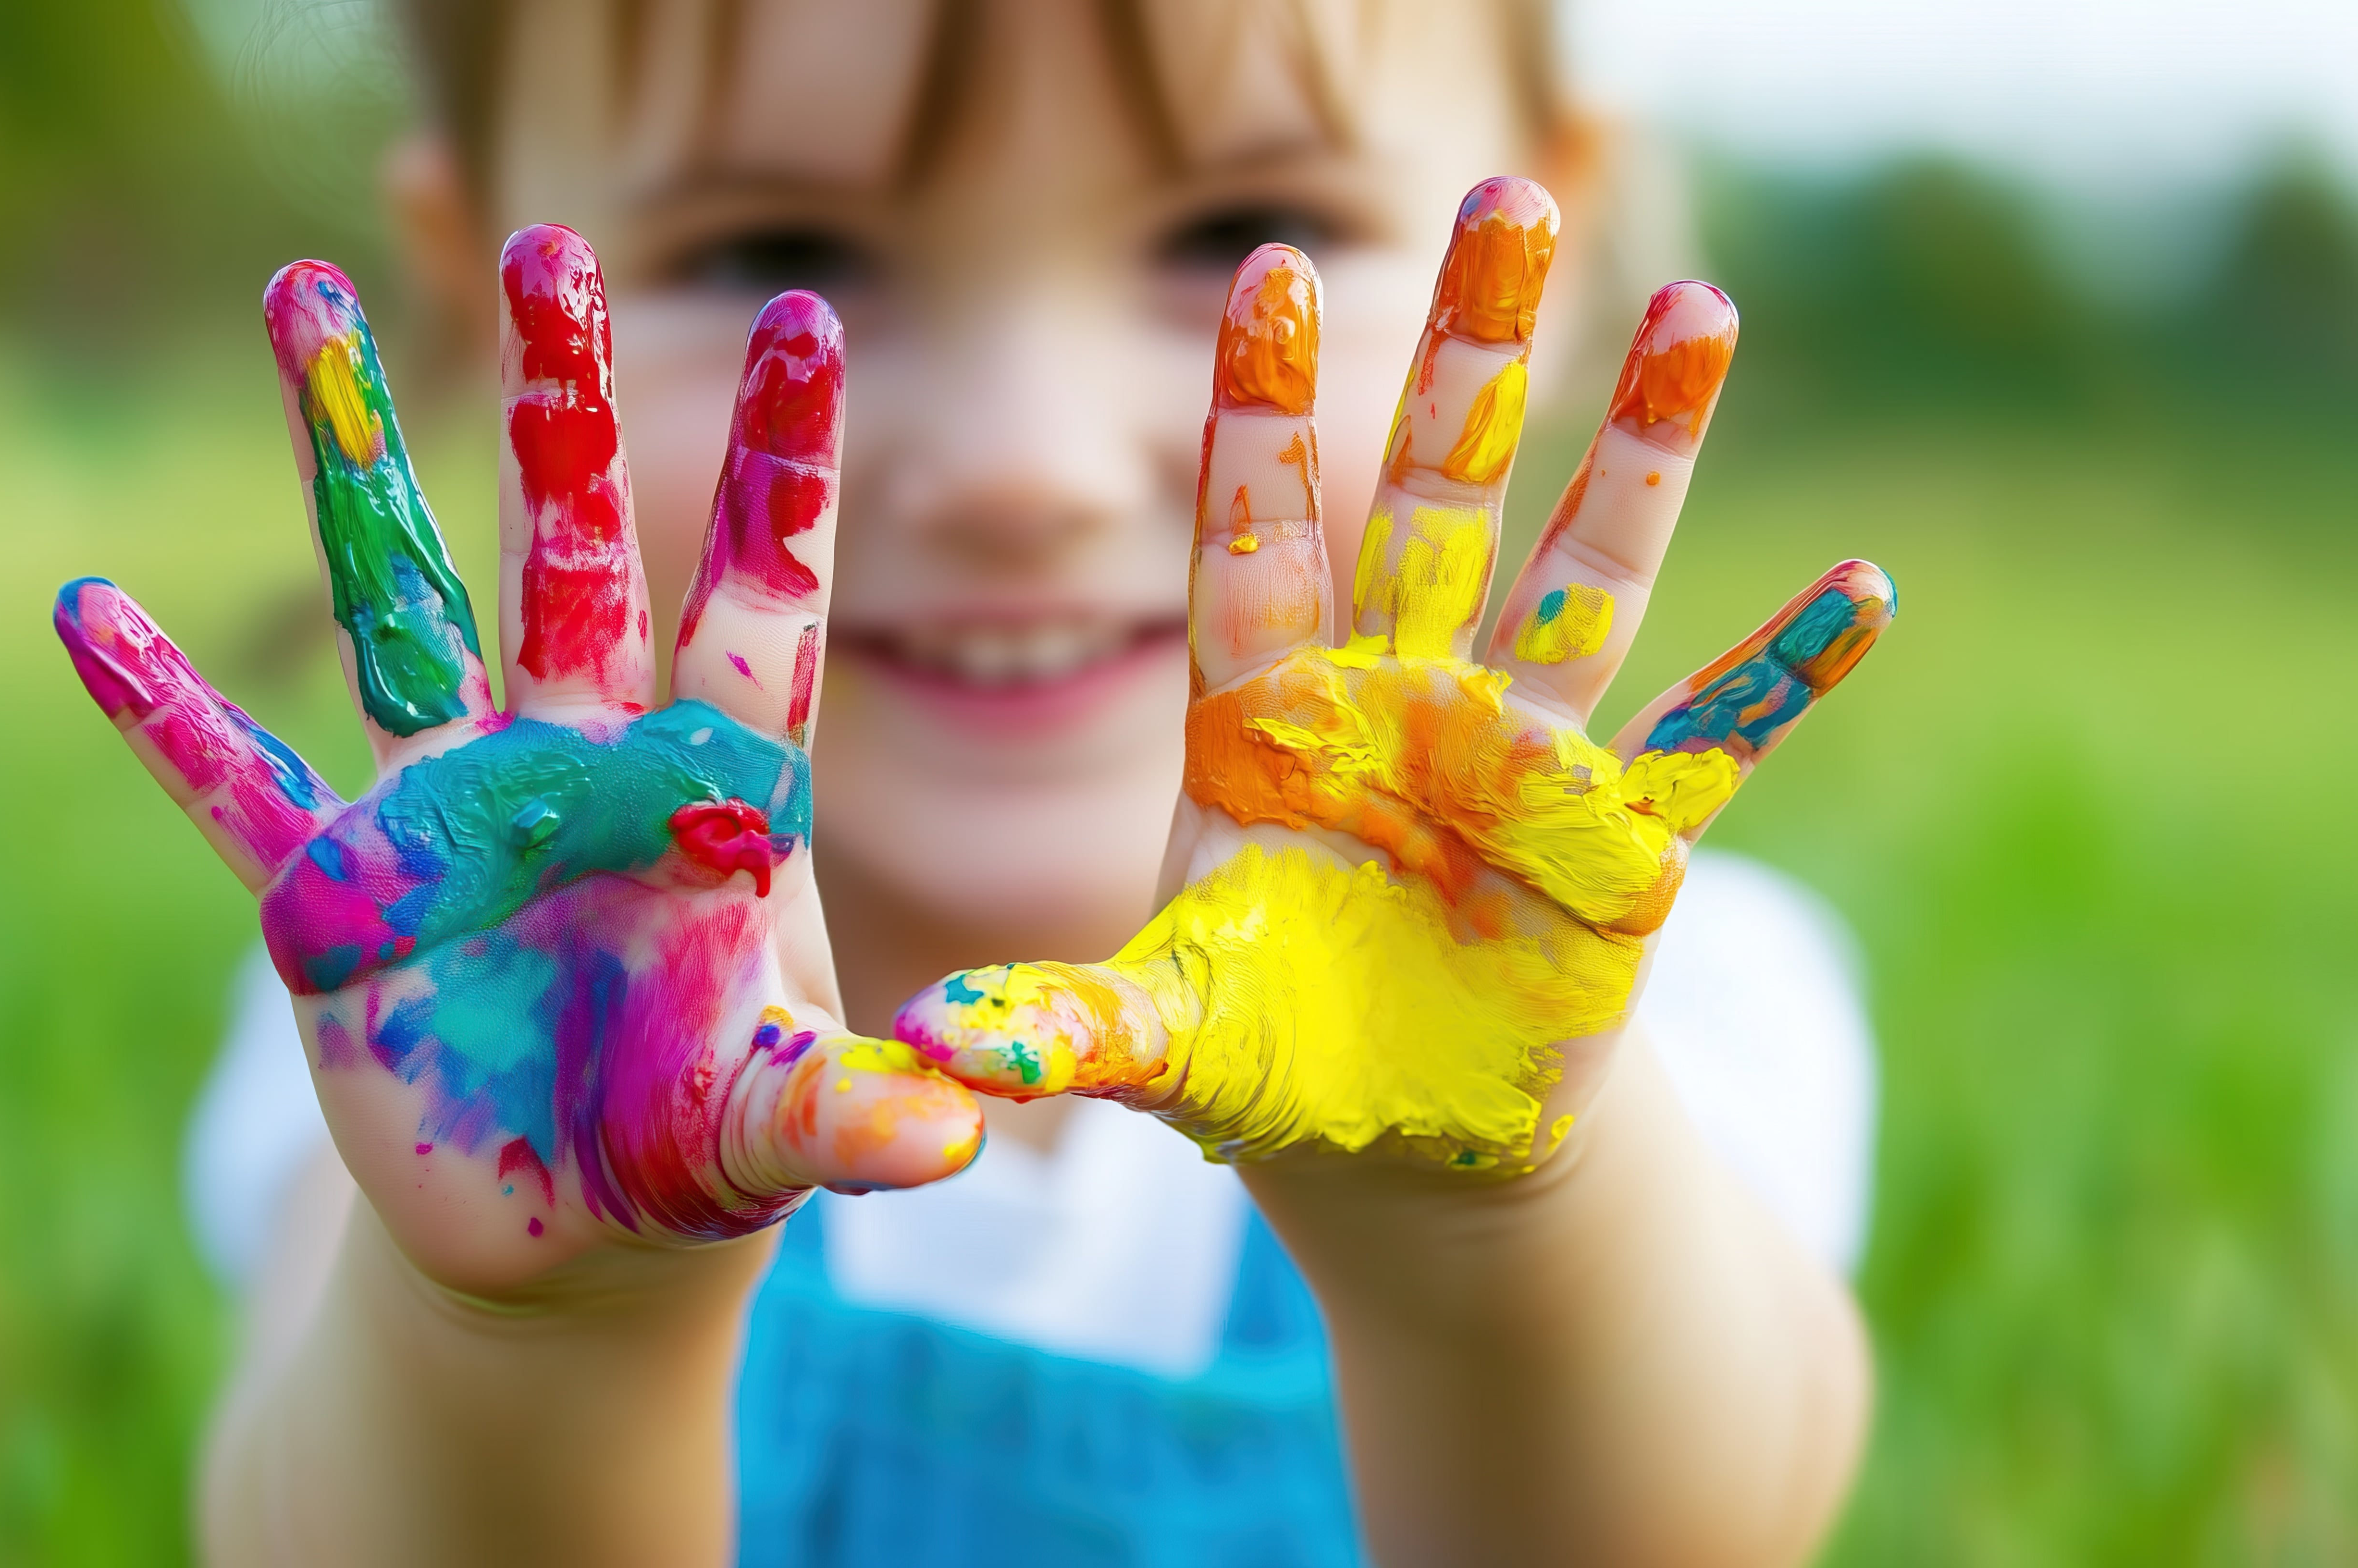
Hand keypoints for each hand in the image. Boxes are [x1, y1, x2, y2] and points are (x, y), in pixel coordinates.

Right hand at [55, 228, 977, 1295]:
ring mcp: (446, 818)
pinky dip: (167, 713)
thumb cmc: (702, 1154)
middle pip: (572, 558)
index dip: (781, 476)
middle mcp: (576, 769)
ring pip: (401, 609)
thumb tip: (960, 1142)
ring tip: (298, 295)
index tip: (807, 322)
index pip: (759, 609)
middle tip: (548, 245)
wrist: (579, 1234)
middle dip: (560, 411)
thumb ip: (848, 1119)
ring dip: (350, 465)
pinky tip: (86, 610)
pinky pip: (239, 789)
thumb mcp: (778, 1132)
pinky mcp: (338, 904)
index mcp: (709, 798)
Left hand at [893, 178, 1892, 1174]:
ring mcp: (1518, 763)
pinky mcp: (1617, 848)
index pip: (1258, 543)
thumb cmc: (1263, 1068)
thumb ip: (1065, 1027)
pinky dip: (1781, 677)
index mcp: (1269, 728)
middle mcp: (1398, 708)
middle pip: (1433, 501)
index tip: (1261, 269)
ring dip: (1640, 451)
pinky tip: (1858, 588)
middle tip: (1502, 197)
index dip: (1260, 415)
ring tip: (1697, 305)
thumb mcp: (1162, 1045)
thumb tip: (923, 1052)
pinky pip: (1710, 744)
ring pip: (1580, 574)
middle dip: (1467, 358)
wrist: (1392, 1144)